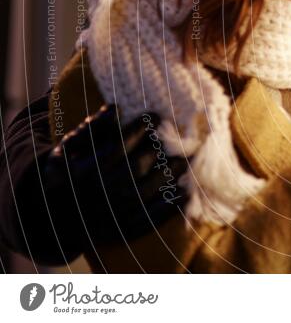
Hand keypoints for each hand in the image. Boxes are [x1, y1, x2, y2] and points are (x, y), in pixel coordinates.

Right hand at [42, 104, 187, 244]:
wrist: (56, 217)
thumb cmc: (66, 175)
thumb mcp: (67, 150)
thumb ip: (91, 129)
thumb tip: (116, 108)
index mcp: (85, 170)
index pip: (119, 144)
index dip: (140, 128)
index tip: (155, 116)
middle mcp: (101, 193)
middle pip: (138, 166)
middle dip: (159, 148)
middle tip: (174, 135)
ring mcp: (113, 214)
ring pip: (149, 189)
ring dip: (171, 172)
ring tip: (184, 158)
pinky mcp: (124, 230)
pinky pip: (153, 218)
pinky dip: (172, 206)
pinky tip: (186, 191)